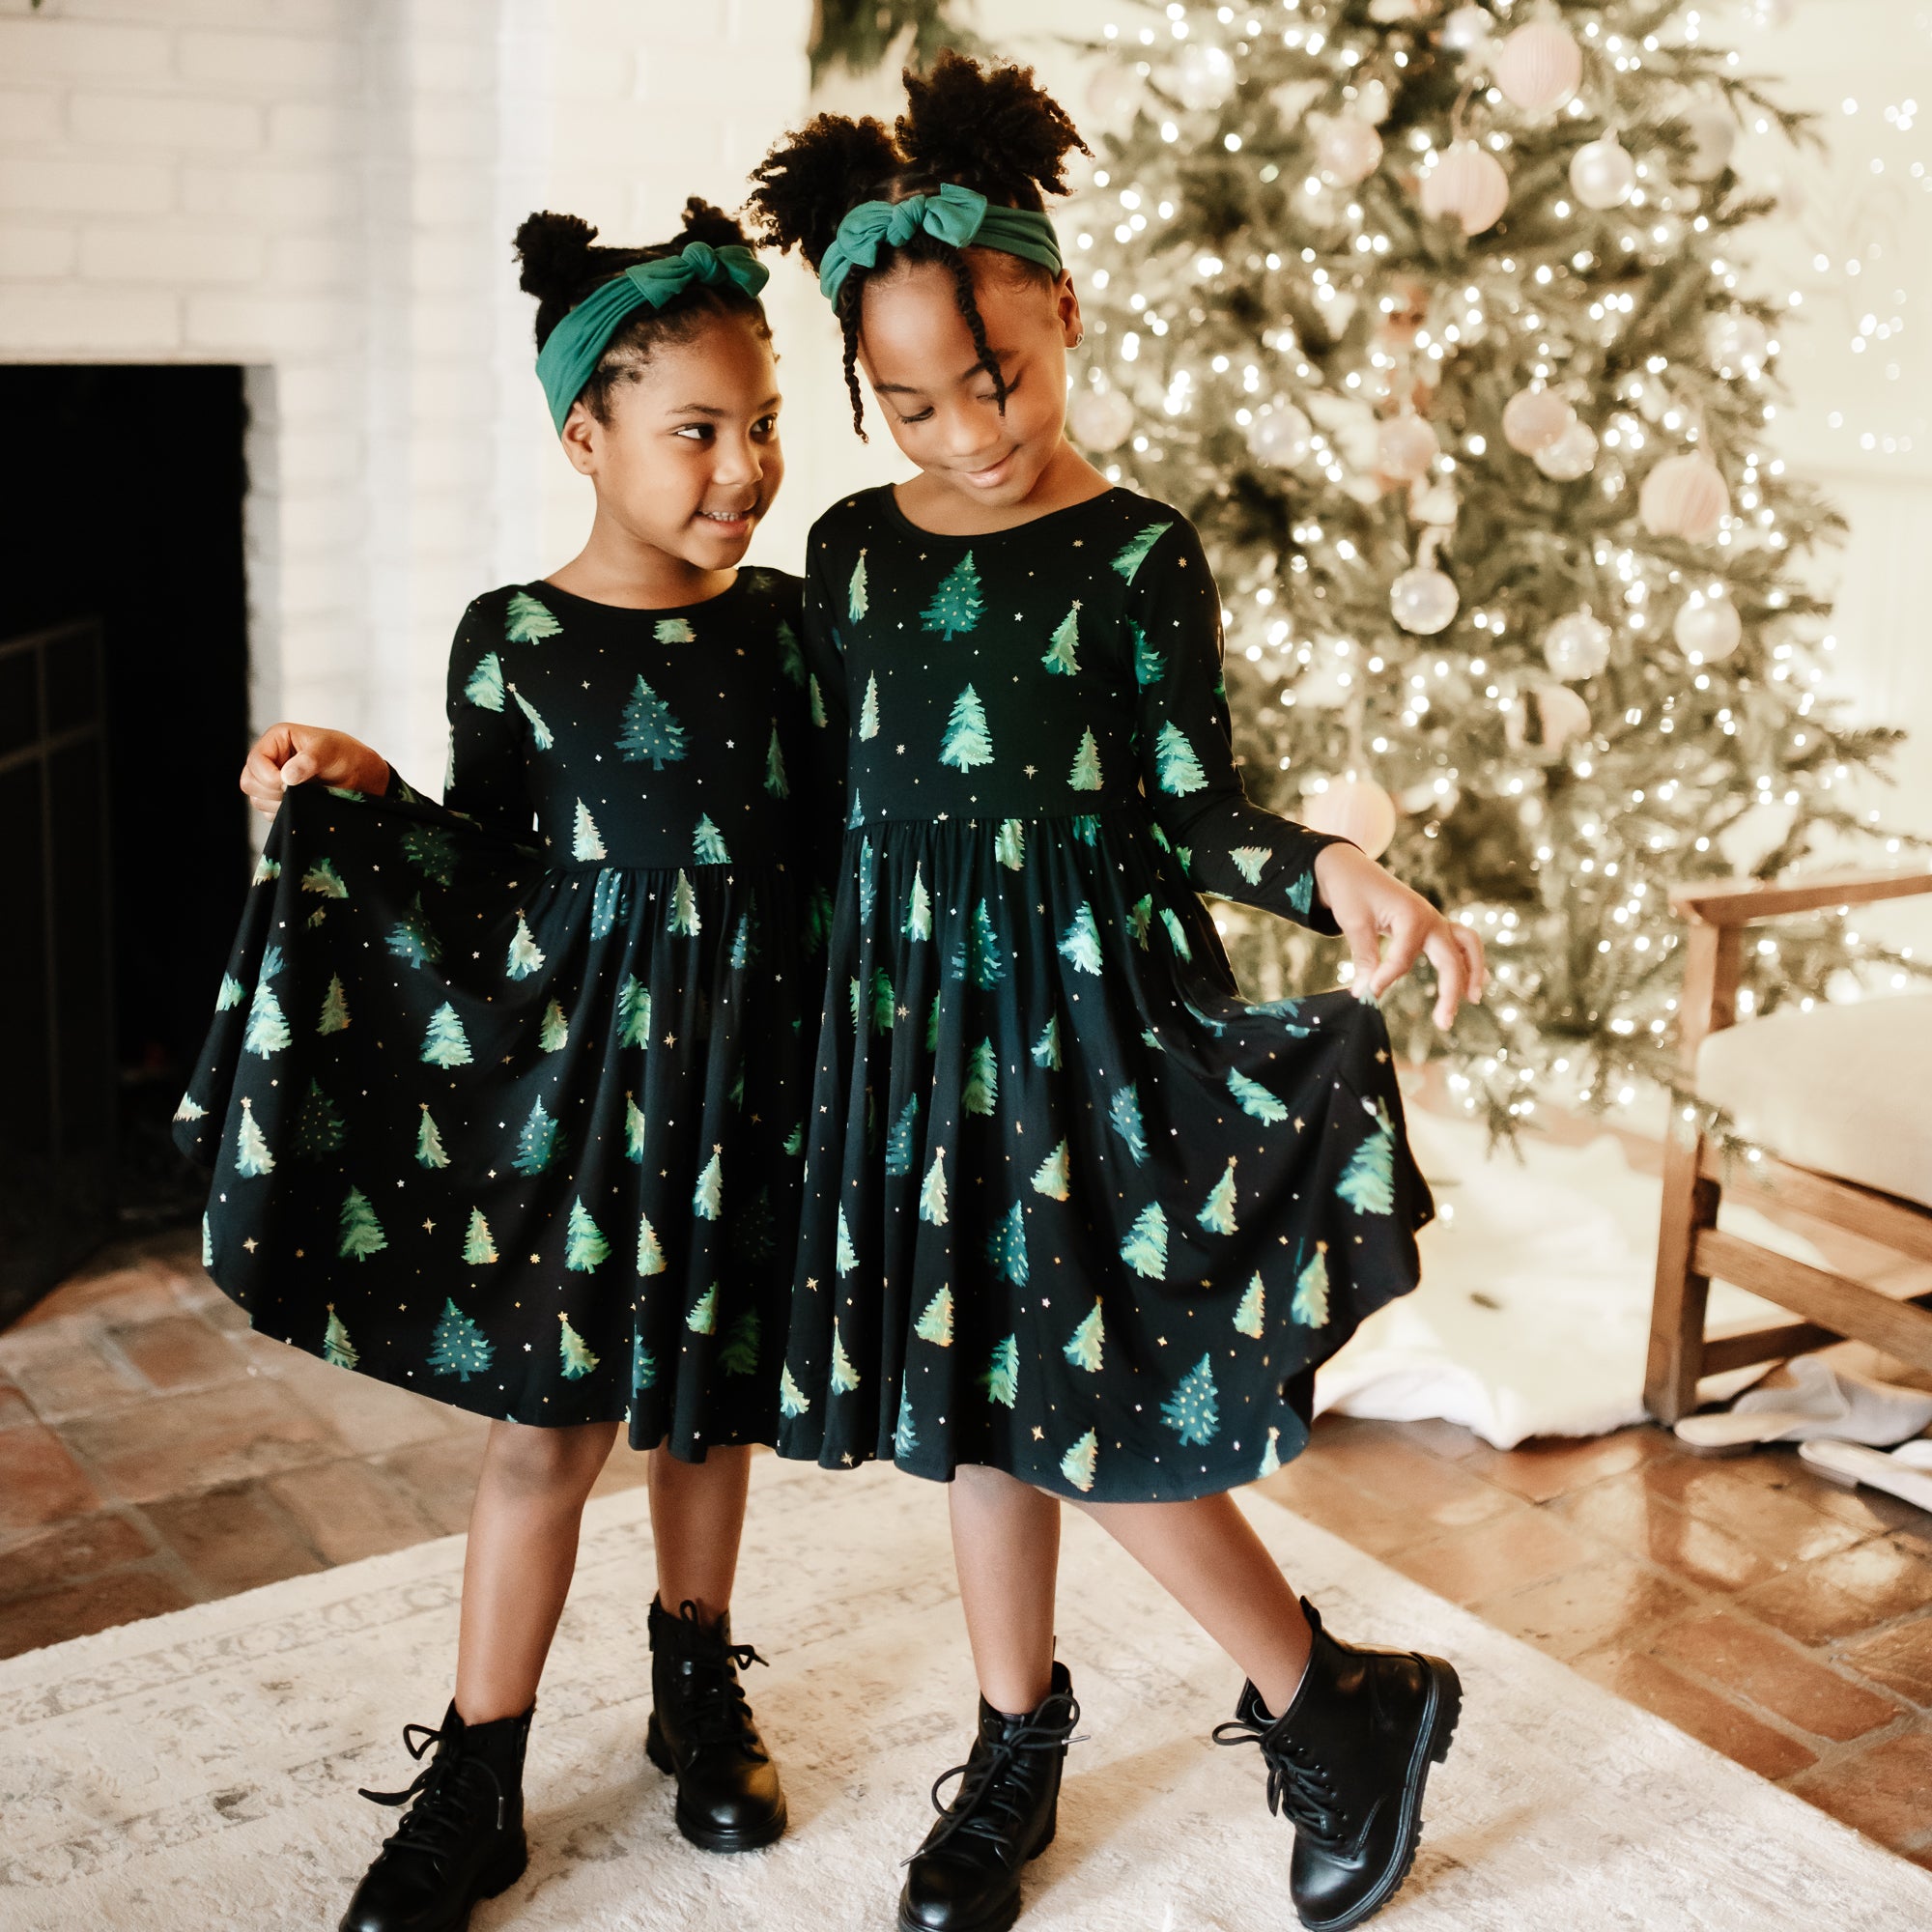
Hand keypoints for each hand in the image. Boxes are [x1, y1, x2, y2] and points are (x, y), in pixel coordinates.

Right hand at [240, 723, 388, 820]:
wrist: (360, 776)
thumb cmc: (345, 754)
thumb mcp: (330, 750)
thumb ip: (309, 760)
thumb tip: (287, 776)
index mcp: (276, 740)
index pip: (254, 761)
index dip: (268, 776)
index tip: (289, 783)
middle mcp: (270, 760)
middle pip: (249, 782)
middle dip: (272, 791)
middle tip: (297, 791)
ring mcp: (272, 781)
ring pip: (257, 800)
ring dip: (279, 804)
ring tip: (305, 795)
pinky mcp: (279, 799)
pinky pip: (269, 812)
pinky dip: (285, 812)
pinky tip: (304, 804)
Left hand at [1312, 842, 1486, 1029]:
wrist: (1350, 867)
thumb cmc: (1351, 892)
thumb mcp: (1354, 923)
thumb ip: (1364, 958)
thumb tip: (1363, 993)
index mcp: (1412, 916)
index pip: (1405, 959)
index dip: (1386, 979)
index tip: (1367, 993)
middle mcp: (1431, 918)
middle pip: (1451, 959)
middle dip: (1450, 991)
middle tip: (1443, 1024)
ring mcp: (1435, 921)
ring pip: (1467, 947)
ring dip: (1472, 972)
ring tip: (1473, 999)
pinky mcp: (1432, 925)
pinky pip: (1460, 943)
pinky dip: (1468, 961)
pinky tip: (1470, 984)